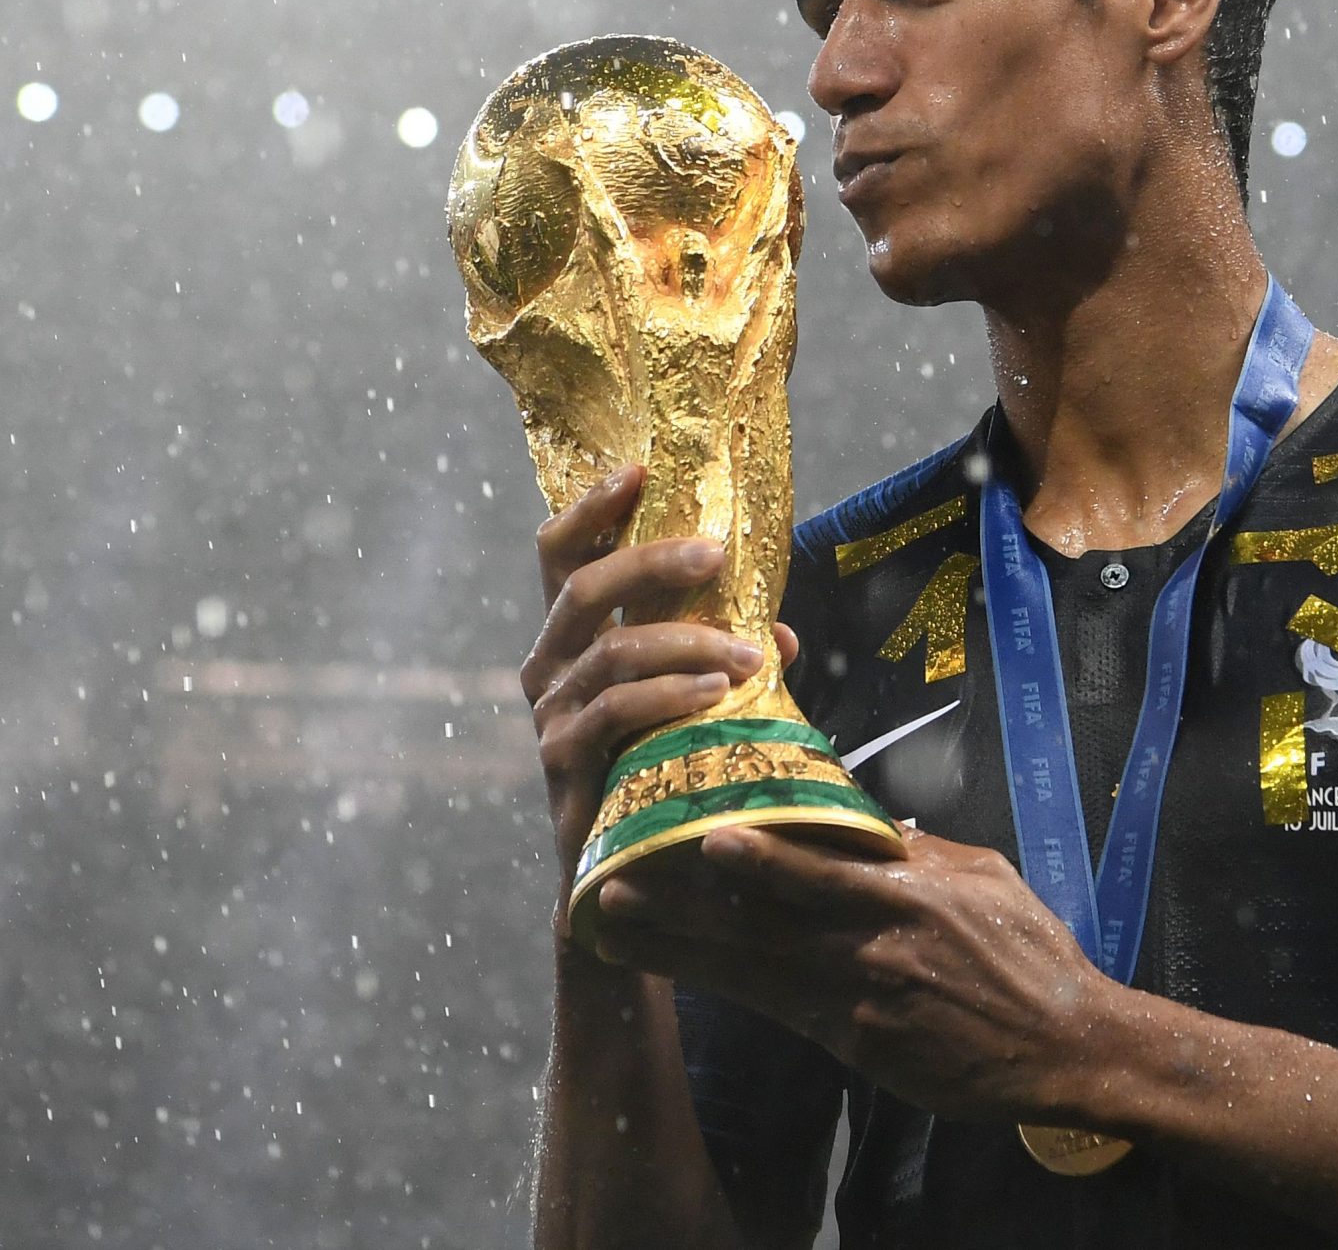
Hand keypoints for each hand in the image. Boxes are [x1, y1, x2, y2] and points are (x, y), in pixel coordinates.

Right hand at [521, 465, 794, 932]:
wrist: (629, 868)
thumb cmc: (662, 765)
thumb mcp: (698, 697)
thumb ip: (729, 657)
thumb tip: (787, 633)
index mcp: (573, 635)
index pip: (561, 554)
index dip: (590, 508)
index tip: (636, 470)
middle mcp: (550, 665)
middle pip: (583, 588)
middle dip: (651, 561)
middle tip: (714, 553)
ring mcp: (552, 714)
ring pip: (610, 649)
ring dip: (686, 641)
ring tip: (748, 652)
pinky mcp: (564, 762)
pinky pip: (615, 712)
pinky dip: (670, 695)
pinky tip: (718, 694)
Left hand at [594, 825, 1125, 1123]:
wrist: (1064, 1045)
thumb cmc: (1031, 955)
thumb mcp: (986, 878)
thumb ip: (921, 852)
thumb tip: (868, 824)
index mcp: (911, 894)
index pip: (820, 867)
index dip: (758, 856)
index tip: (702, 834)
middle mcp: (874, 945)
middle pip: (764, 921)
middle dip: (686, 903)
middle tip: (616, 880)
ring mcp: (860, 998)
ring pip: (755, 968)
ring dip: (683, 946)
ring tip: (621, 923)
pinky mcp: (857, 1043)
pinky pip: (780, 1008)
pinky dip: (728, 987)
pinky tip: (685, 974)